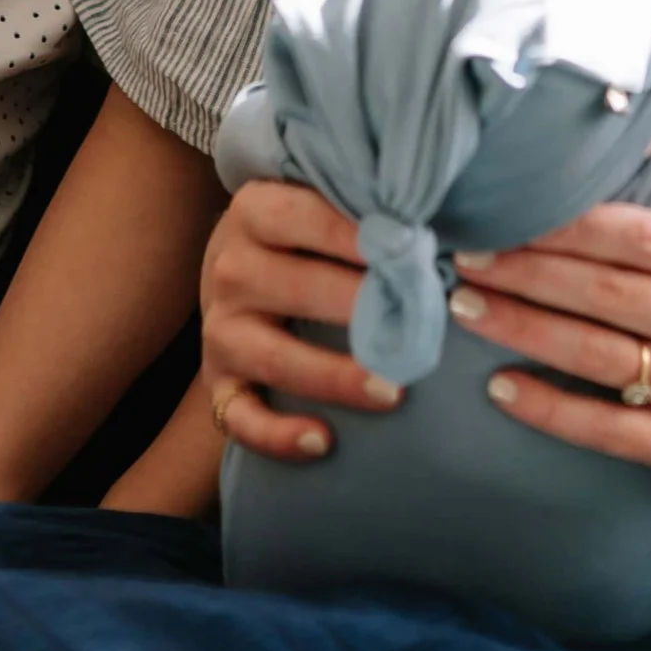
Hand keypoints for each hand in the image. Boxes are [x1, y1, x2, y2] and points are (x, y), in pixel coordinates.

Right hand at [197, 180, 408, 463]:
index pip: (303, 217)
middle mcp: (232, 270)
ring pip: (273, 357)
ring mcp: (221, 331)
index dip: (356, 235)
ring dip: (333, 376)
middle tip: (417, 324)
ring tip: (390, 391)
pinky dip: (277, 435)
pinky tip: (322, 442)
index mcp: (254, 212)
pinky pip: (241, 417)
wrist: (235, 275)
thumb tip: (431, 227)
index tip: (411, 250)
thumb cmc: (300, 237)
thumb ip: (359, 208)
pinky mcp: (219, 384)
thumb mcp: (314, 207)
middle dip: (359, 306)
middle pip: (296, 287)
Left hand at [449, 206, 650, 505]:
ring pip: (593, 353)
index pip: (636, 236)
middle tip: (465, 254)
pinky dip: (548, 408)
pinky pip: (602, 427)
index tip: (507, 210)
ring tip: (465, 306)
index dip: (565, 224)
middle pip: (602, 291)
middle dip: (524, 270)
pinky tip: (502, 388)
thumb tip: (591, 180)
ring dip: (521, 327)